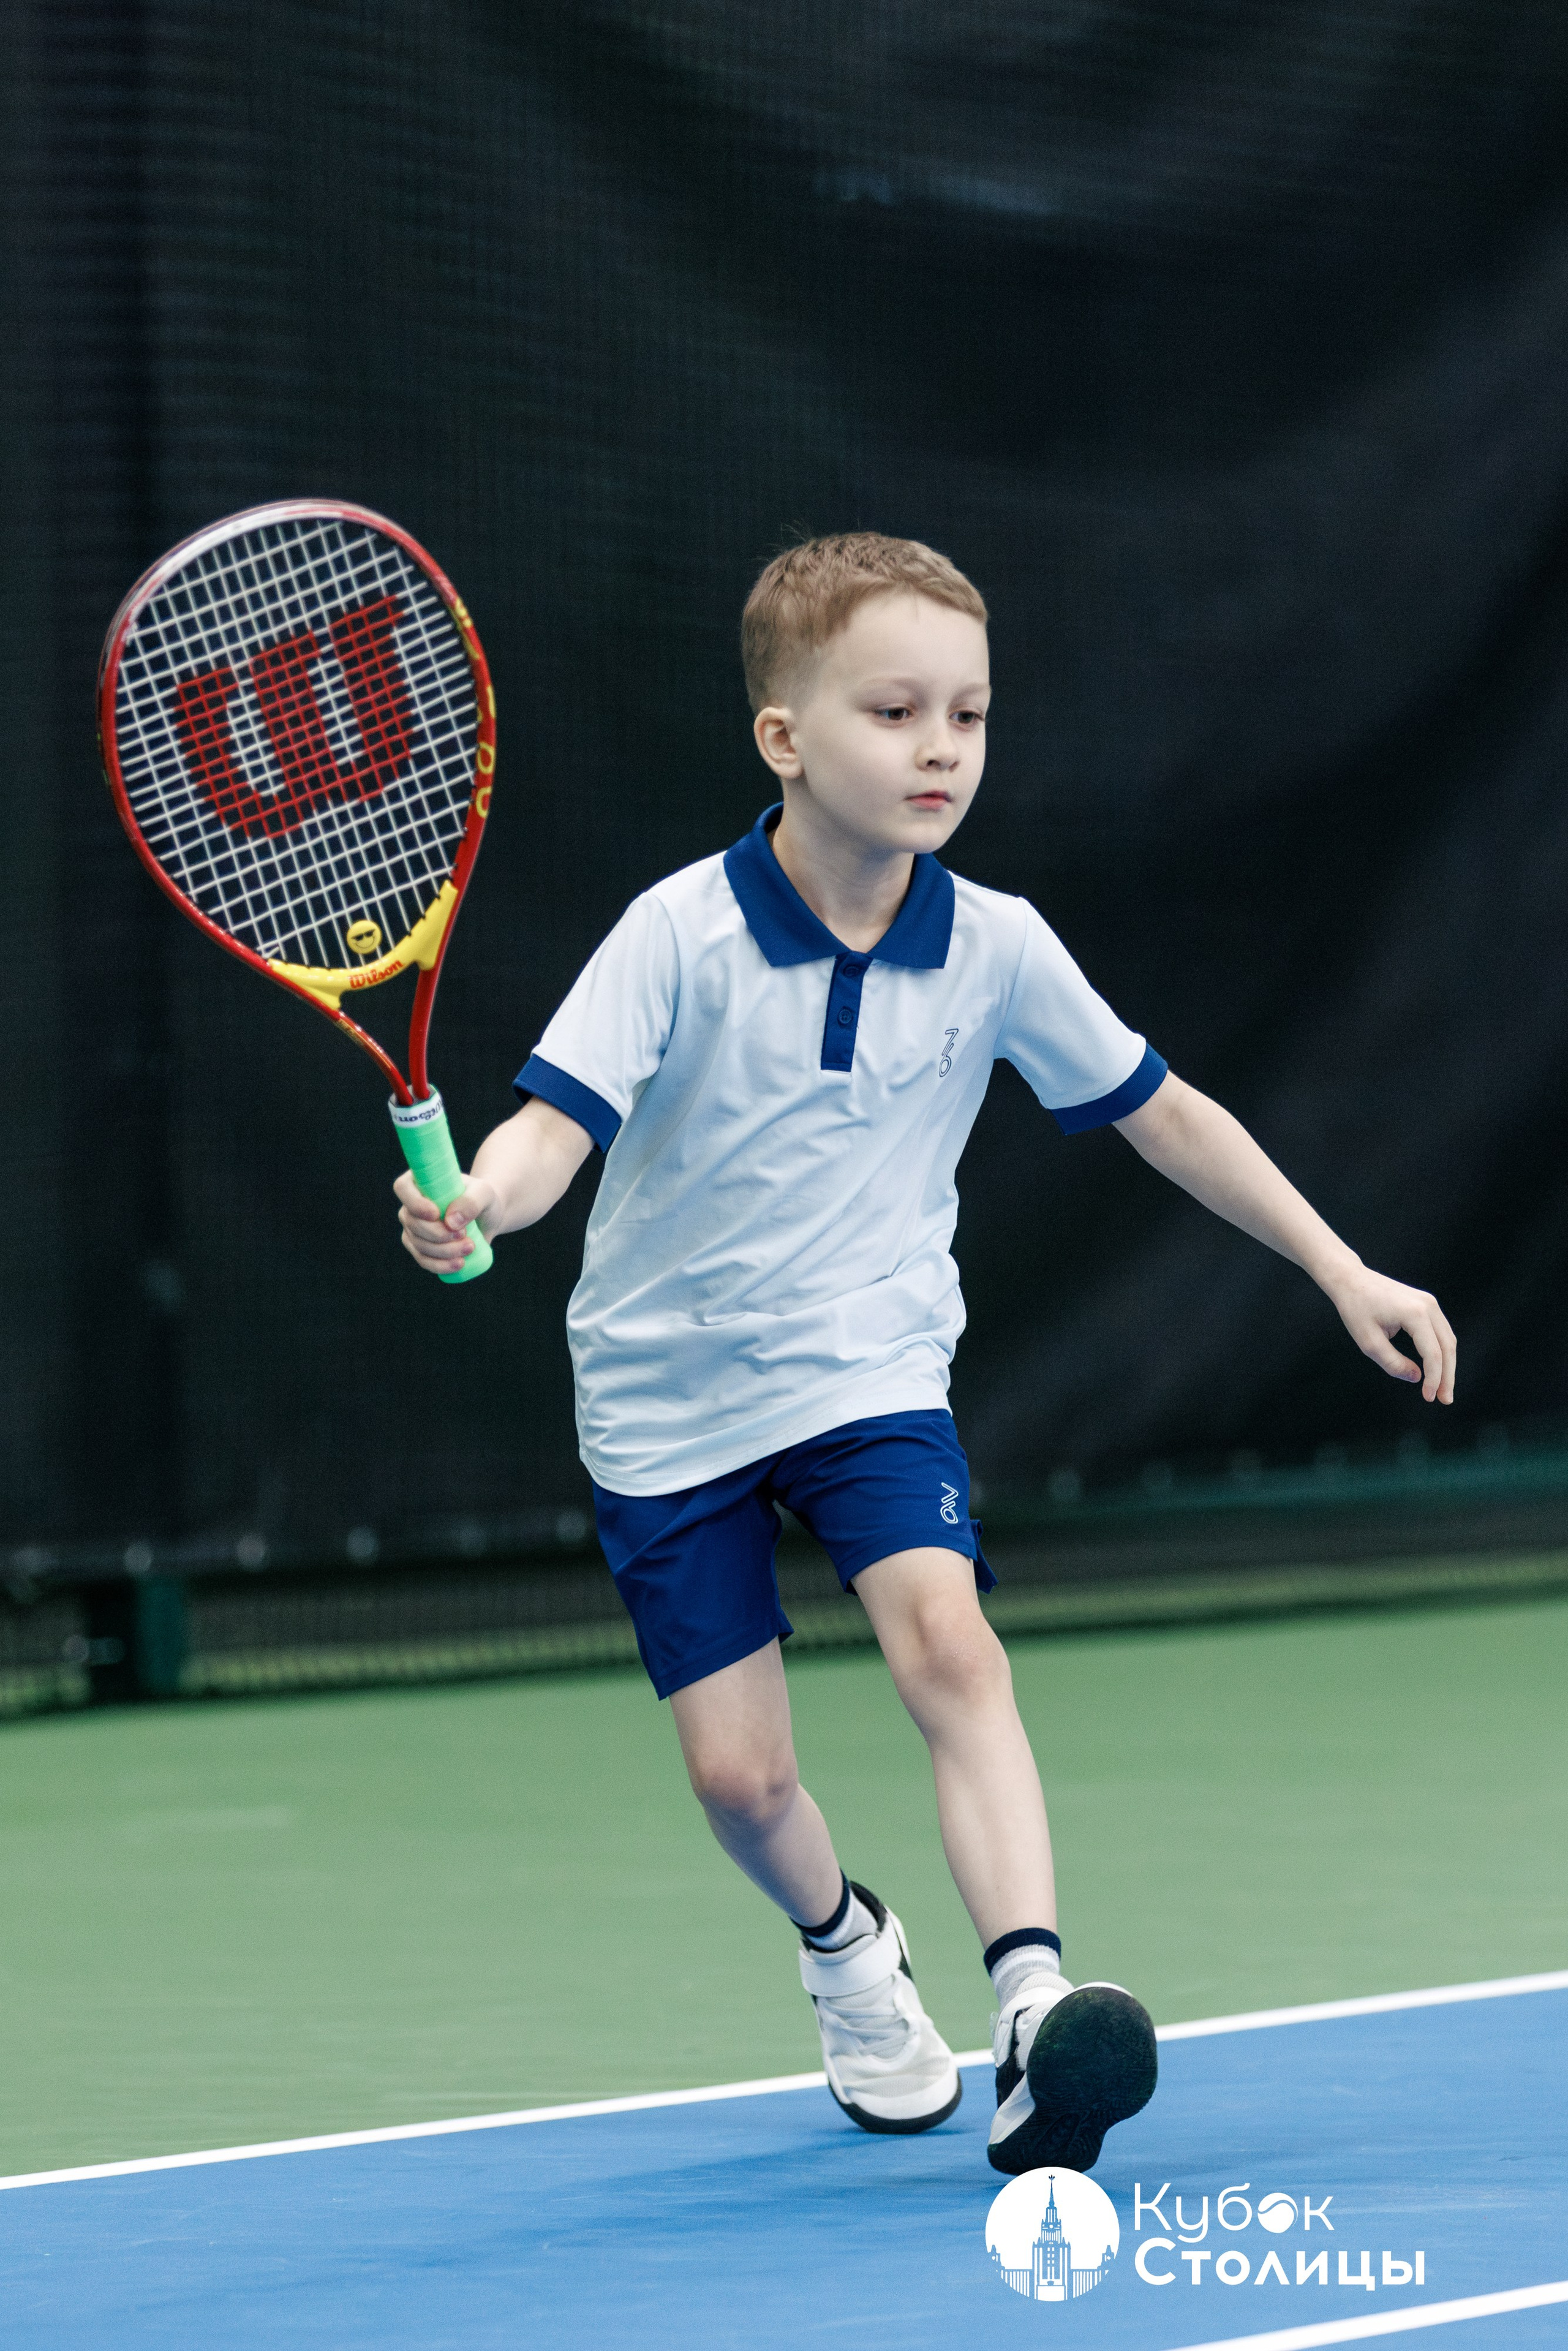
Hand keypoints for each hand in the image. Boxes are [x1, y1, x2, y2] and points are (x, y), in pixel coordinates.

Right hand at [394, 1168, 497, 1275]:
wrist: (486, 1218)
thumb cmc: (482, 1199)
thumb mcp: (485, 1193)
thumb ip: (471, 1202)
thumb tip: (451, 1222)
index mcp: (420, 1182)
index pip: (402, 1188)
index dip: (415, 1203)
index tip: (436, 1214)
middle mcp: (411, 1205)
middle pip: (412, 1222)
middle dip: (438, 1234)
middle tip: (465, 1235)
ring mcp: (413, 1229)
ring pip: (419, 1244)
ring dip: (444, 1251)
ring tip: (470, 1247)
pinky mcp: (421, 1248)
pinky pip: (423, 1260)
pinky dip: (440, 1265)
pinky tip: (459, 1263)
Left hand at [1326, 1263, 1455, 1402]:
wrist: (1351, 1280)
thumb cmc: (1356, 1309)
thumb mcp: (1369, 1342)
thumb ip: (1393, 1363)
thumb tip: (1416, 1377)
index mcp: (1415, 1314)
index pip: (1433, 1353)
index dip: (1433, 1378)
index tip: (1428, 1398)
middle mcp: (1428, 1306)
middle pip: (1447, 1347)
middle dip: (1447, 1376)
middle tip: (1444, 1400)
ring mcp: (1429, 1302)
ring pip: (1447, 1339)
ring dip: (1447, 1365)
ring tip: (1442, 1388)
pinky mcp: (1426, 1303)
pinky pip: (1440, 1331)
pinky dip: (1441, 1351)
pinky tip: (1437, 1368)